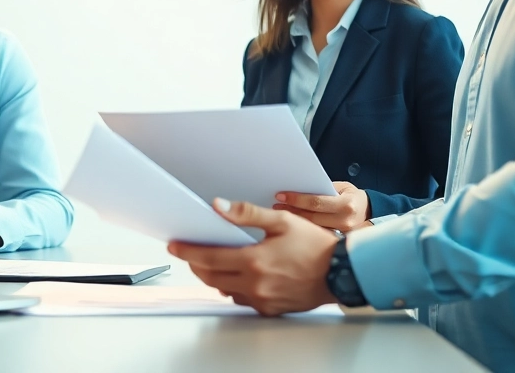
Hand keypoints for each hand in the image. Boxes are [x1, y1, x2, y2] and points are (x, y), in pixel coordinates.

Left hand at [167, 198, 339, 315]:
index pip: (209, 257)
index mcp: (254, 261)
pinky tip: (237, 277)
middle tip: (189, 253)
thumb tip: (218, 206)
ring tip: (211, 263)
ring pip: (224, 290)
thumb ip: (248, 213)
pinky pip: (242, 300)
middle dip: (196, 265)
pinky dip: (234, 288)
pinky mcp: (270, 309)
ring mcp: (262, 299)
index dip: (188, 251)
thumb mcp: (282, 220)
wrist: (340, 272)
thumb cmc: (315, 245)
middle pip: (211, 277)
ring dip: (214, 277)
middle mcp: (255, 284)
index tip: (174, 246)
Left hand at [273, 181, 369, 231]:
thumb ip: (323, 190)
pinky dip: (301, 232)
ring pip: (311, 230)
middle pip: (311, 218)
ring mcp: (342, 236)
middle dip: (291, 211)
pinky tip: (290, 227)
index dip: (296, 199)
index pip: (316, 202)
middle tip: (275, 206)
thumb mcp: (342, 188)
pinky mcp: (337, 244)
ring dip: (293, 223)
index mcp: (346, 205)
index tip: (280, 196)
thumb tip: (299, 189)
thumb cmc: (353, 198)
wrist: (370, 215)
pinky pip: (315, 238)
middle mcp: (345, 222)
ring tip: (279, 215)